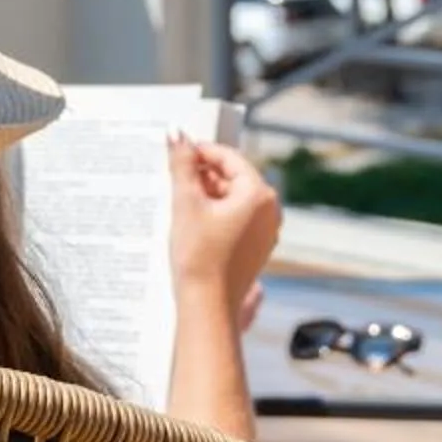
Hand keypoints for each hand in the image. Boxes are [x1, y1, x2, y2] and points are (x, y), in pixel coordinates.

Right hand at [168, 134, 279, 321]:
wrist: (207, 307)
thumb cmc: (198, 257)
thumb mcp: (185, 203)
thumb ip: (181, 164)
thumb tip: (176, 134)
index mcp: (259, 194)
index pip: (229, 157)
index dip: (200, 151)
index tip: (176, 151)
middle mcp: (269, 211)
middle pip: (232, 177)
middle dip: (202, 174)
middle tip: (171, 174)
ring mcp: (265, 232)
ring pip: (232, 199)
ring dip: (206, 194)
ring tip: (176, 198)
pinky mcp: (255, 248)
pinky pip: (235, 219)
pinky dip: (214, 214)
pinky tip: (189, 219)